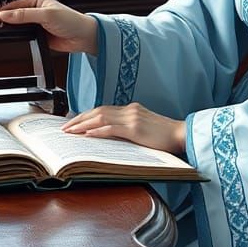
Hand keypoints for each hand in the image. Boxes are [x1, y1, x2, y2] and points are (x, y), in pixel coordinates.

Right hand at [0, 0, 98, 54]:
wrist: (83, 37)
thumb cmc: (70, 20)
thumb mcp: (46, 15)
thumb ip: (25, 15)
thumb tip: (5, 14)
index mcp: (37, 0)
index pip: (15, 4)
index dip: (4, 9)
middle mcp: (35, 10)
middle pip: (14, 15)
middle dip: (5, 19)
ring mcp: (35, 23)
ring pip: (17, 26)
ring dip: (11, 29)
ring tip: (0, 32)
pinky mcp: (37, 35)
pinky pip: (23, 36)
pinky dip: (18, 38)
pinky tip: (12, 39)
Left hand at [62, 103, 186, 156]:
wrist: (182, 135)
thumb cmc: (165, 136)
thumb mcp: (143, 129)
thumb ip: (127, 129)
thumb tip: (108, 137)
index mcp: (131, 109)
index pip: (103, 110)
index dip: (86, 115)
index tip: (73, 122)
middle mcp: (130, 110)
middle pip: (98, 111)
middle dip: (79, 119)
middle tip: (65, 127)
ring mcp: (132, 118)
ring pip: (101, 117)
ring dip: (83, 124)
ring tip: (70, 131)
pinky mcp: (136, 128)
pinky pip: (112, 128)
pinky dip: (97, 131)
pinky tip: (87, 135)